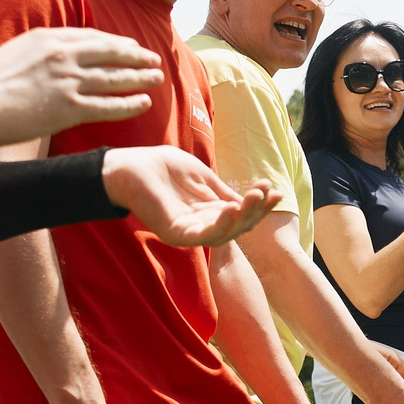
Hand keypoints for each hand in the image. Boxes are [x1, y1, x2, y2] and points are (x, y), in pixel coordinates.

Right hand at [0, 27, 164, 143]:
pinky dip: (129, 104)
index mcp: (49, 38)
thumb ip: (41, 52)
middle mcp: (63, 55)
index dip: (116, 43)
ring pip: (115, 78)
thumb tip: (54, 59)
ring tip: (157, 78)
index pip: (92, 37)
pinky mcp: (69, 108)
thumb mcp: (16, 52)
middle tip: (153, 59)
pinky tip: (144, 102)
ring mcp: (68, 81)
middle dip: (136, 56)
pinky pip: (108, 105)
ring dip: (140, 78)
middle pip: (111, 53)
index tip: (131, 47)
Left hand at [102, 146, 274, 246]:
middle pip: (237, 226)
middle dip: (255, 210)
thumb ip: (223, 191)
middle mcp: (201, 225)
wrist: (129, 166)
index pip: (241, 213)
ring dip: (243, 217)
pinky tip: (231, 209)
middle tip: (265, 192)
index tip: (275, 190)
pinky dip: (220, 225)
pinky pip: (203, 236)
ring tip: (254, 198)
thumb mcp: (202, 177)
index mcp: (209, 211)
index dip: (259, 204)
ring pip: (224, 234)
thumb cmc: (162, 168)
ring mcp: (188, 232)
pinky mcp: (175, 233)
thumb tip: (251, 200)